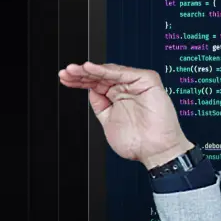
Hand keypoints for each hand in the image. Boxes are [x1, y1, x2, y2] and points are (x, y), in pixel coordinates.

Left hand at [59, 62, 192, 168]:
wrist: (155, 151)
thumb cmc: (138, 142)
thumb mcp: (108, 122)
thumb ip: (100, 106)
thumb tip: (89, 90)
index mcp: (117, 97)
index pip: (95, 85)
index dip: (79, 81)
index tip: (65, 79)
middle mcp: (126, 88)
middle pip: (99, 76)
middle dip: (81, 74)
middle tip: (66, 73)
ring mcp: (135, 84)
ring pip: (109, 72)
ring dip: (89, 70)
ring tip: (74, 70)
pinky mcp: (146, 80)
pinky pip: (122, 72)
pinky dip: (105, 70)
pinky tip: (90, 69)